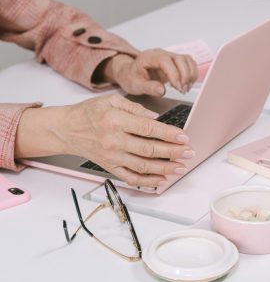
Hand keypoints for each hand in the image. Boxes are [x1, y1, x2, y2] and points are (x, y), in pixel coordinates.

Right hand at [15, 94, 194, 187]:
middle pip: (149, 149)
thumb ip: (136, 107)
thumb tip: (156, 118)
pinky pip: (130, 177)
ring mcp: (112, 156)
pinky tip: (161, 180)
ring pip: (143, 166)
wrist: (67, 129)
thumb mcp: (111, 100)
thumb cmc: (89, 113)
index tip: (184, 137)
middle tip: (189, 153)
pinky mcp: (110, 167)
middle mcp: (114, 140)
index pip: (148, 128)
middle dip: (172, 152)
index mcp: (116, 120)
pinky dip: (147, 181)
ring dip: (165, 168)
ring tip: (181, 167)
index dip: (168, 134)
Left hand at [99, 50, 197, 95]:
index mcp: (149, 57)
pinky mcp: (175, 62)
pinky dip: (192, 74)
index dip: (174, 74)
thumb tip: (162, 91)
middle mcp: (161, 54)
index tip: (177, 87)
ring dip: (190, 75)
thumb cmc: (131, 77)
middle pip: (180, 58)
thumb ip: (148, 88)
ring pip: (187, 60)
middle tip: (182, 90)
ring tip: (185, 89)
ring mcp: (169, 56)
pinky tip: (187, 84)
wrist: (130, 73)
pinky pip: (189, 63)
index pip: (165, 61)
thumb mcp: (135, 85)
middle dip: (184, 75)